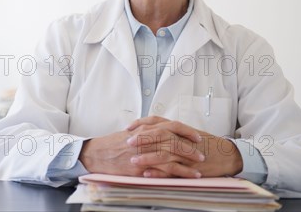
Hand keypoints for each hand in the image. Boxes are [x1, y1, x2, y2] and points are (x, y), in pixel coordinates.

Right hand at [78, 119, 204, 177]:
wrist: (98, 154)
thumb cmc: (113, 144)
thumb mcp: (130, 134)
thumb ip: (145, 132)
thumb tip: (159, 133)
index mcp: (145, 128)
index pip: (170, 125)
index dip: (185, 129)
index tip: (195, 135)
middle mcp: (147, 136)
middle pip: (175, 137)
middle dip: (190, 143)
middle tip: (202, 149)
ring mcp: (146, 151)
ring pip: (174, 151)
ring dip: (190, 157)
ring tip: (200, 163)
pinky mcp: (144, 165)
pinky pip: (168, 168)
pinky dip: (182, 171)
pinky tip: (191, 175)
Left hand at [127, 116, 242, 177]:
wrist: (225, 154)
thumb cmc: (205, 143)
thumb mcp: (186, 132)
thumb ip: (169, 129)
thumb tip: (150, 128)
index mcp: (178, 129)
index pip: (156, 122)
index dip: (141, 123)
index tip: (128, 127)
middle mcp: (180, 138)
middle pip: (158, 135)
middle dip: (141, 138)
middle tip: (127, 141)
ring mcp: (185, 154)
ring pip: (163, 153)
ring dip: (147, 157)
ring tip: (133, 160)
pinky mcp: (189, 167)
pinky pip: (172, 170)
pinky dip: (159, 172)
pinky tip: (147, 174)